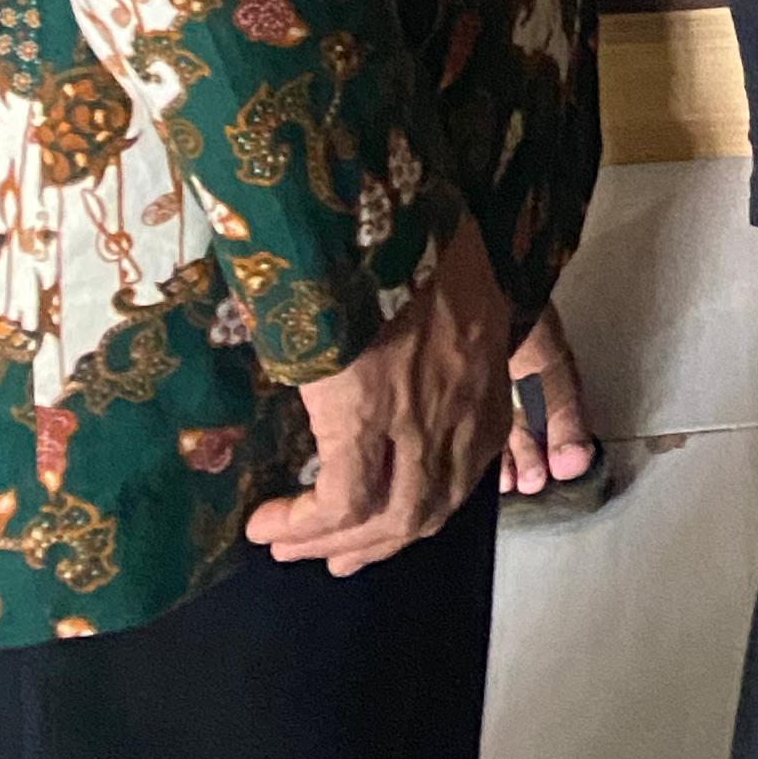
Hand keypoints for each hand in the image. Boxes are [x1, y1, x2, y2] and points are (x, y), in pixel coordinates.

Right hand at [246, 208, 511, 576]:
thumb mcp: (450, 271)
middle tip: (340, 556)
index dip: (435, 495)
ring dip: (337, 542)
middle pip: (432, 503)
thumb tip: (405, 338)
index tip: (400, 513)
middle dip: (383, 539)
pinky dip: (304, 525)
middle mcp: (464, 401)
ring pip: (389, 516)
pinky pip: (339, 501)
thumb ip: (441, 317)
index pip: (474, 455)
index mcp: (489, 363)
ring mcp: (419, 416)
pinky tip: (268, 524)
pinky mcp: (363, 418)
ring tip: (290, 547)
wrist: (380, 203)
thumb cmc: (410, 222)